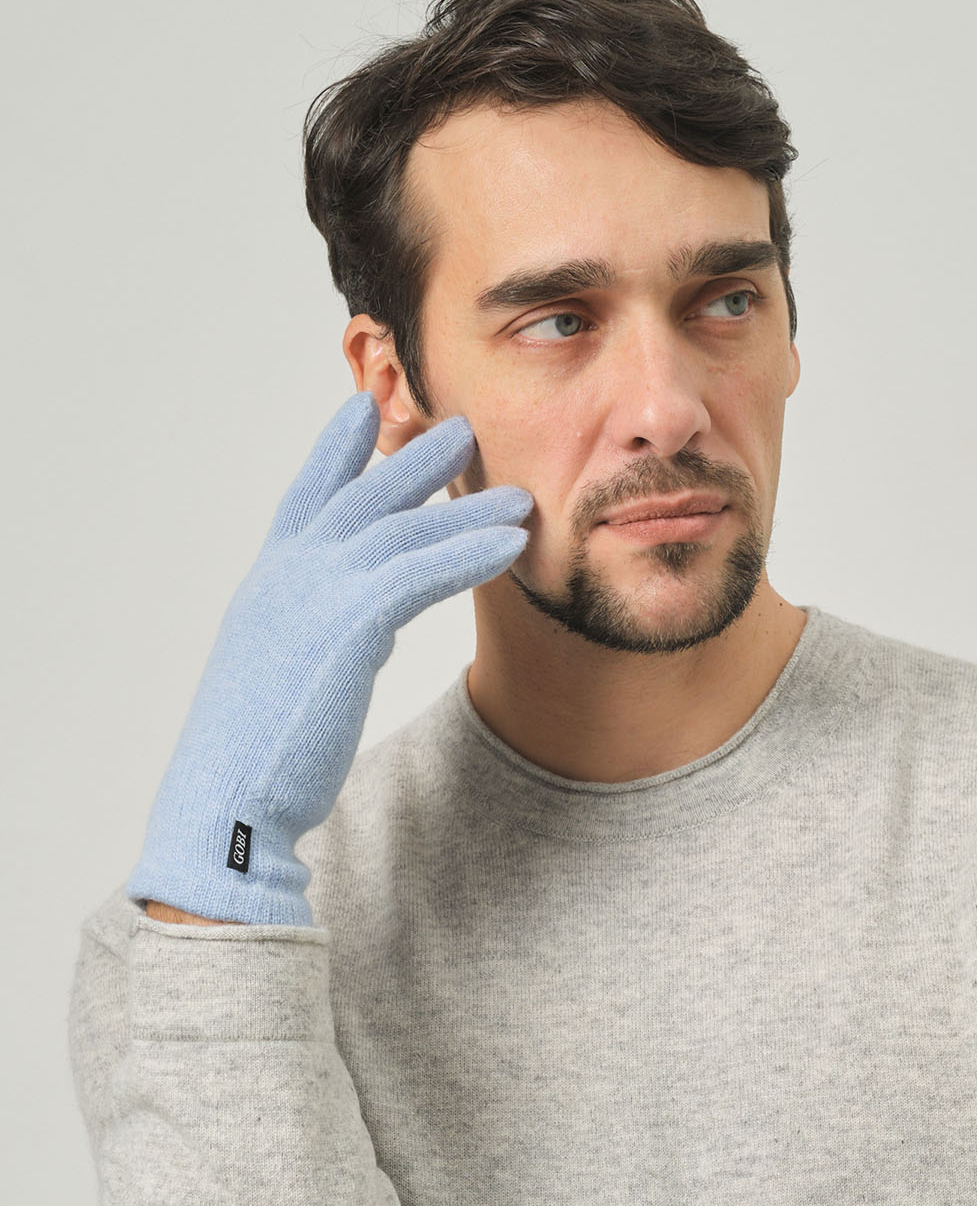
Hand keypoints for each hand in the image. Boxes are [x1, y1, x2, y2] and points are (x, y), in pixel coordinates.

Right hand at [125, 393, 532, 925]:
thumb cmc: (258, 753)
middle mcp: (288, 574)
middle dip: (413, 458)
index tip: (360, 409)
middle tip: (461, 425)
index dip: (335, 452)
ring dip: (467, 510)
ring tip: (519, 496)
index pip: (306, 497)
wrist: (229, 795)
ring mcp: (315, 592)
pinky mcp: (348, 623)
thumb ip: (326, 633)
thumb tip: (367, 627)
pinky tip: (511, 545)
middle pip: (362, 497)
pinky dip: (470, 554)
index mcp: (269, 583)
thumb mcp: (287, 673)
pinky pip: (422, 573)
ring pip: (403, 531)